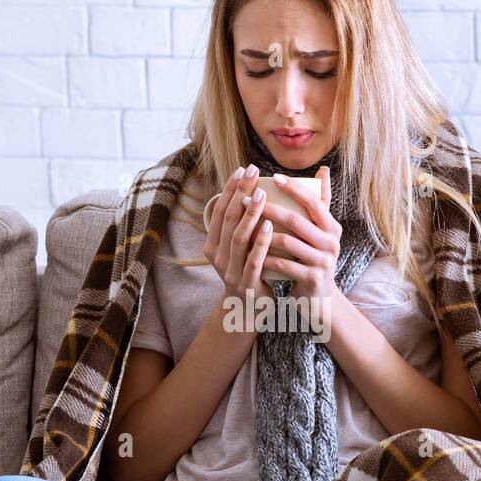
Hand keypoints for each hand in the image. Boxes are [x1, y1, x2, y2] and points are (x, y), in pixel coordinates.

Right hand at [202, 163, 275, 304]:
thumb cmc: (248, 272)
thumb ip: (241, 226)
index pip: (219, 211)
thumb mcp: (238, 249)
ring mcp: (230, 271)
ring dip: (249, 214)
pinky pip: (253, 260)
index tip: (242, 169)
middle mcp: (217, 257)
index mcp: (212, 245)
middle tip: (252, 171)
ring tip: (261, 194)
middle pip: (228, 220)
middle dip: (239, 193)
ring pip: (238, 238)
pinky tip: (268, 226)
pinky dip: (260, 242)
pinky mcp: (246, 284)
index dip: (229, 189)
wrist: (248, 311)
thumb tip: (254, 191)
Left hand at [260, 166, 341, 305]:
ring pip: (288, 242)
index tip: (273, 177)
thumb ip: (322, 203)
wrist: (319, 299)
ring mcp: (323, 262)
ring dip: (262, 232)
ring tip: (244, 224)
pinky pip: (283, 264)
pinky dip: (265, 256)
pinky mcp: (312, 279)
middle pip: (297, 220)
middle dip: (269, 208)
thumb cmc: (313, 259)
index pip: (313, 202)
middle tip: (247, 199)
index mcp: (332, 228)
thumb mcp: (321, 232)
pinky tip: (250, 251)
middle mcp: (332, 243)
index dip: (294, 189)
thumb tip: (323, 170)